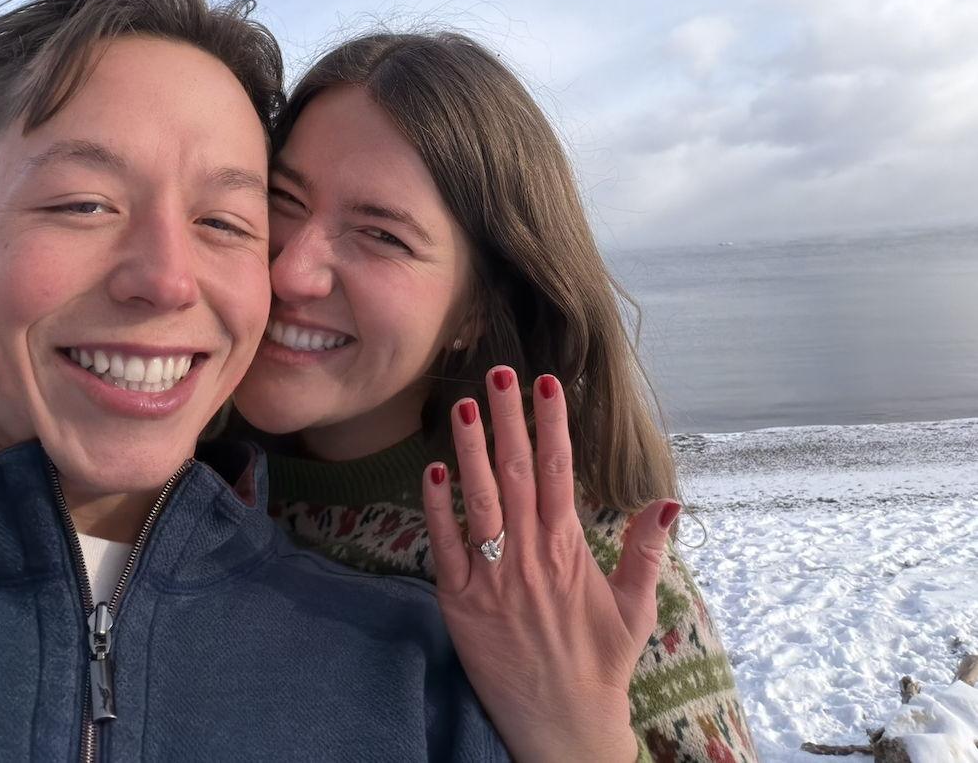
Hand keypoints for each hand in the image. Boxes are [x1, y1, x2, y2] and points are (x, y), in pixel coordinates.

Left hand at [422, 367, 680, 762]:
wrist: (561, 728)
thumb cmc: (599, 664)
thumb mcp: (635, 608)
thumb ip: (646, 551)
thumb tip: (667, 501)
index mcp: (569, 549)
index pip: (561, 472)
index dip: (553, 425)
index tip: (546, 384)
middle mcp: (530, 554)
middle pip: (517, 472)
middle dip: (508, 419)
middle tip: (499, 372)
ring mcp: (492, 576)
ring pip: (480, 500)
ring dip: (471, 451)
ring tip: (465, 406)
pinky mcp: (459, 601)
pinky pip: (444, 546)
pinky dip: (437, 508)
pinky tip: (432, 471)